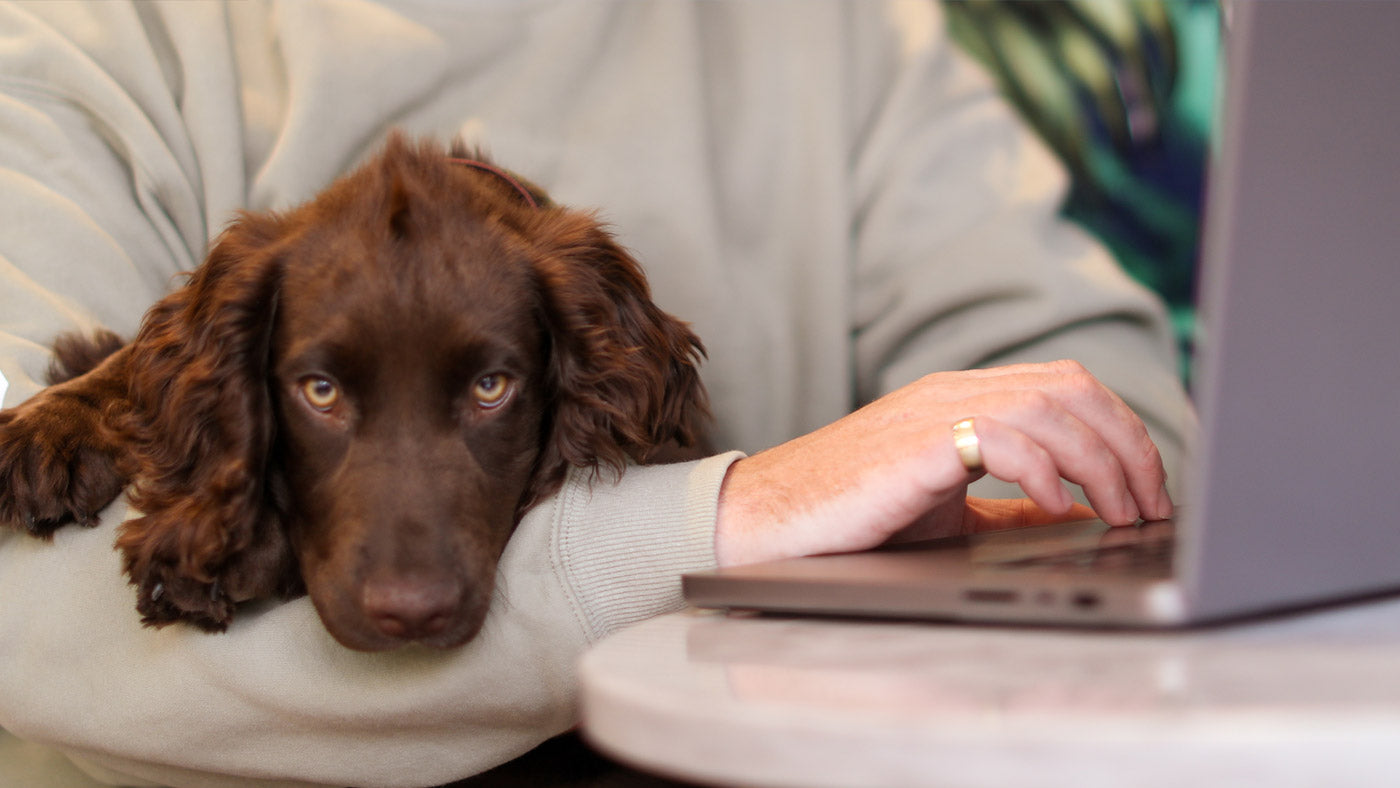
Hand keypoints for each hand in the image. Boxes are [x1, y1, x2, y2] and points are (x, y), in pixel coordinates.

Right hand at [714, 360, 1172, 566]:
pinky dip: (1044, 472)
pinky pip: (1001, 436)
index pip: (1067, 385)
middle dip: (1129, 443)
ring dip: (1102, 462)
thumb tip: (1076, 513)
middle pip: (1073, 387)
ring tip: (1122, 512)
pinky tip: (1060, 507)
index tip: (1150, 485)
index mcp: (963, 398)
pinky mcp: (915, 444)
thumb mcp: (947, 508)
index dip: (1121, 429)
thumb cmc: (850, 517)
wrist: (768, 521)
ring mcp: (933, 411)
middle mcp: (954, 391)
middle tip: (1153, 502)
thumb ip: (1008, 502)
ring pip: (1049, 407)